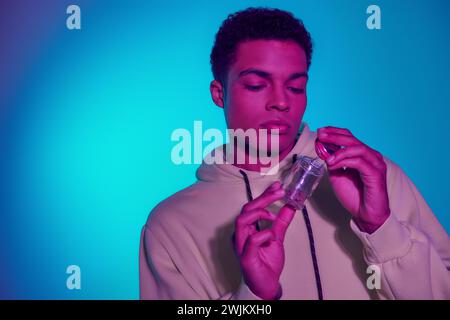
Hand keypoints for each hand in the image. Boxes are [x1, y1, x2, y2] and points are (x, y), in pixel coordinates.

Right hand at [233, 181, 295, 299]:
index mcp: (246, 229)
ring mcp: (241, 245)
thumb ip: (281, 223)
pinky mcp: (245, 257)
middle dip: (263, 198)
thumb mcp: (276, 239)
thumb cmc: (266, 263)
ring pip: (242, 220)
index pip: (252, 207)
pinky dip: (263, 234)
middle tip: (279, 192)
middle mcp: (241, 235)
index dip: (264, 195)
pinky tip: (272, 236)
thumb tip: (289, 206)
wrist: (266, 286)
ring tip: (273, 215)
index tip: (277, 186)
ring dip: (259, 213)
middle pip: (246, 209)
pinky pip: (251, 240)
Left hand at [317, 126, 389, 233]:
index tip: (320, 131)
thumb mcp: (338, 175)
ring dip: (339, 150)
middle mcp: (371, 156)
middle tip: (320, 135)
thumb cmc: (354, 195)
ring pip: (357, 148)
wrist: (366, 214)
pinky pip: (359, 162)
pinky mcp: (376, 173)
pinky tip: (333, 165)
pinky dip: (344, 161)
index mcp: (363, 155)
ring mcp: (376, 164)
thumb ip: (333, 162)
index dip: (335, 132)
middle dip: (334, 136)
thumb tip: (323, 151)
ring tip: (326, 158)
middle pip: (353, 139)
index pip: (350, 137)